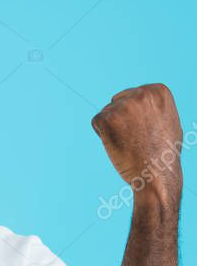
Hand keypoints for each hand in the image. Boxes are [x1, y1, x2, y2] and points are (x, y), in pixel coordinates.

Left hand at [91, 83, 182, 203]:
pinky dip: (102, 134)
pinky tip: (116, 145)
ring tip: (127, 144)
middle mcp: (142, 94)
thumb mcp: (168, 121)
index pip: (134, 95)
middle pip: (119, 101)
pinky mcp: (107, 119)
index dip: (135, 115)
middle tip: (133, 139)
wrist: (156, 174)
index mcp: (158, 91)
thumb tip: (142, 102)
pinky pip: (97, 122)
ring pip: (107, 112)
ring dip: (112, 128)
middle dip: (121, 119)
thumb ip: (154, 107)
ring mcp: (124, 106)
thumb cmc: (163, 154)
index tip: (143, 129)